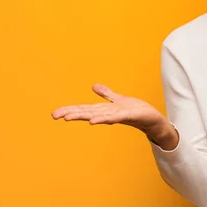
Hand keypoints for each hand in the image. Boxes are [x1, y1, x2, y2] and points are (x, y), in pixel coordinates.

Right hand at [51, 84, 169, 137]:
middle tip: (55, 115)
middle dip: (71, 113)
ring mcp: (117, 116)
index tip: (54, 113)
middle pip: (87, 112)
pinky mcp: (128, 116)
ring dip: (84, 116)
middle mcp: (108, 114)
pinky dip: (104, 118)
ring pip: (97, 116)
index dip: (70, 110)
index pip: (84, 109)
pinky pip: (114, 117)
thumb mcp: (118, 99)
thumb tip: (93, 86)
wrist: (152, 118)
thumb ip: (106, 94)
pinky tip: (94, 121)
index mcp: (104, 109)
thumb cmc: (135, 110)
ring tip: (69, 118)